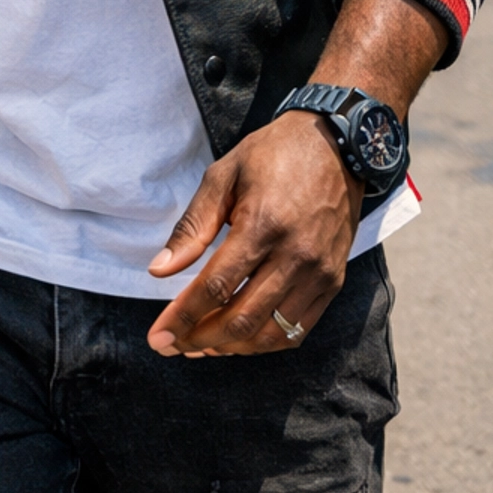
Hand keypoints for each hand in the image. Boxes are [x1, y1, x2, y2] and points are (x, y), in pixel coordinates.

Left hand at [146, 112, 361, 356]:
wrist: (336, 145)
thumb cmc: (272, 155)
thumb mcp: (223, 176)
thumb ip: (192, 226)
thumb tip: (159, 270)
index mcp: (262, 224)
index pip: (216, 286)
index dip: (183, 317)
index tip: (156, 336)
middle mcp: (295, 255)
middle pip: (242, 318)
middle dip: (200, 339)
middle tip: (172, 345)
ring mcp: (319, 273)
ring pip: (271, 333)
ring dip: (231, 347)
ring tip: (200, 345)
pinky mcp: (333, 282)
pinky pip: (297, 330)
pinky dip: (265, 342)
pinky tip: (239, 338)